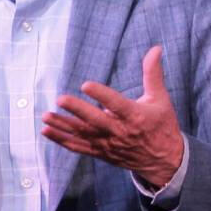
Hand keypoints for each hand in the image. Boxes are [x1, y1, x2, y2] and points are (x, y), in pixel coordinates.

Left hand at [41, 45, 184, 187]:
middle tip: (60, 99)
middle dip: (77, 110)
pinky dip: (62, 140)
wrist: (164, 161)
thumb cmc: (162, 126)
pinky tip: (47, 131)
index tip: (86, 85)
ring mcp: (109, 144)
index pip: (116, 104)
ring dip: (63, 126)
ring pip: (83, 135)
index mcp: (135, 116)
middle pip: (95, 121)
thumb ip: (153, 74)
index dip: (101, 95)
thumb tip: (155, 49)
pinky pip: (79, 147)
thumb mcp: (160, 99)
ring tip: (46, 116)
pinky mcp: (102, 152)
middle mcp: (120, 132)